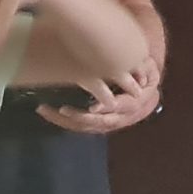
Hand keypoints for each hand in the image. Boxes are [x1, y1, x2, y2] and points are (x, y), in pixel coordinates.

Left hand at [39, 57, 161, 134]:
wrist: (145, 96)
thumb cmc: (143, 77)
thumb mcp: (148, 69)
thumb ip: (142, 67)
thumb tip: (137, 67)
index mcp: (135, 104)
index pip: (123, 108)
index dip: (109, 107)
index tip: (94, 108)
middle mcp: (120, 117)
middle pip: (99, 122)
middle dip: (80, 117)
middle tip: (62, 110)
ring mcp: (107, 123)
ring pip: (85, 126)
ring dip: (64, 120)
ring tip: (44, 109)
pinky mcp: (95, 124)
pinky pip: (78, 126)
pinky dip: (62, 120)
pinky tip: (47, 111)